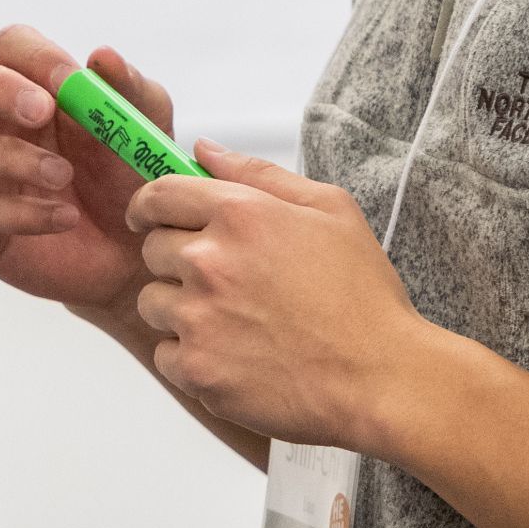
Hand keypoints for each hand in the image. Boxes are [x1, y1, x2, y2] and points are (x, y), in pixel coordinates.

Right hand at [0, 26, 173, 325]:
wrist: (135, 251)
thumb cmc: (130, 179)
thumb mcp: (145, 131)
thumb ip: (130, 92)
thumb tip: (102, 55)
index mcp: (33, 85)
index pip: (11, 45)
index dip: (34, 56)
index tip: (69, 83)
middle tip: (40, 112)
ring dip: (13, 156)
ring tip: (65, 177)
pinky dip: (17, 212)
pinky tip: (64, 218)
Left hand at [122, 148, 442, 451]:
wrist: (380, 377)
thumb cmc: (361, 295)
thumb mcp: (330, 209)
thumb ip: (260, 173)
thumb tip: (204, 151)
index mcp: (240, 214)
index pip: (158, 195)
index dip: (148, 206)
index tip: (150, 219)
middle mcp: (209, 261)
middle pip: (152, 251)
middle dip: (177, 261)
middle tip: (223, 282)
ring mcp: (198, 318)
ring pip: (154, 304)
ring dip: (180, 310)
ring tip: (234, 323)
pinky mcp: (196, 370)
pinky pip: (165, 355)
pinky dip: (190, 357)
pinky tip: (234, 357)